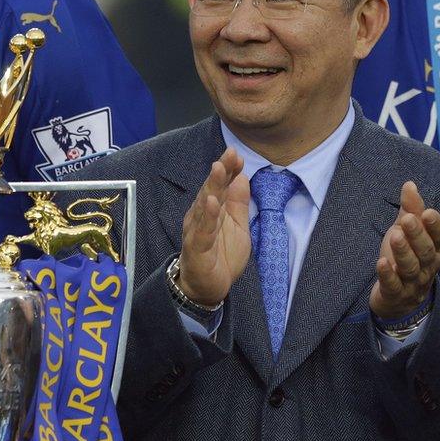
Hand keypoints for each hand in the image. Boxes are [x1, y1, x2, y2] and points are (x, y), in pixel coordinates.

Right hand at [177, 148, 250, 306]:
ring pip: (204, 205)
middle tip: (229, 153)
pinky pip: (203, 230)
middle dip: (221, 171)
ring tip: (219, 168)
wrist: (206, 287)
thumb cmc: (221, 254)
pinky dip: (207, 216)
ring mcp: (198, 230)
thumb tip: (242, 176)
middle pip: (212, 189)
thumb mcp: (238, 226)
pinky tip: (212, 203)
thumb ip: (239, 203)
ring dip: (212, 186)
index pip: (221, 185)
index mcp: (213, 209)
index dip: (228, 169)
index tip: (236, 153)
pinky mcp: (197, 248)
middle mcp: (202, 216)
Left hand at [370, 181, 439, 318]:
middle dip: (417, 235)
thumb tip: (409, 184)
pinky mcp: (395, 294)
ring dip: (403, 251)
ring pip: (411, 268)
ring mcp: (412, 282)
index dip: (435, 225)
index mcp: (433, 249)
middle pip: (425, 251)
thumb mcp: (406, 233)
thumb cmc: (404, 258)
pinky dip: (388, 274)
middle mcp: (427, 266)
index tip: (427, 212)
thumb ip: (410, 210)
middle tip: (407, 220)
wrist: (397, 299)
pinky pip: (393, 285)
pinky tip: (381, 262)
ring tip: (395, 236)